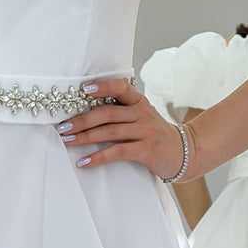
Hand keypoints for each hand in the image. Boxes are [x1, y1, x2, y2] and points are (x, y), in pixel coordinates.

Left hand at [56, 78, 191, 179]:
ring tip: (67, 140)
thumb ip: (121, 111)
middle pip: (108, 113)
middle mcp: (142, 113)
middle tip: (62, 126)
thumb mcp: (142, 116)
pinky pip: (118, 152)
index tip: (84, 89)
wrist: (185, 152)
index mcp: (139, 101)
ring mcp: (145, 131)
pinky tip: (85, 161)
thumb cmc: (155, 134)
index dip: (103, 86)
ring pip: (110, 132)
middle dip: (82, 119)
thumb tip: (84, 112)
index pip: (121, 87)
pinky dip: (99, 157)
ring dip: (85, 137)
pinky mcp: (146, 150)